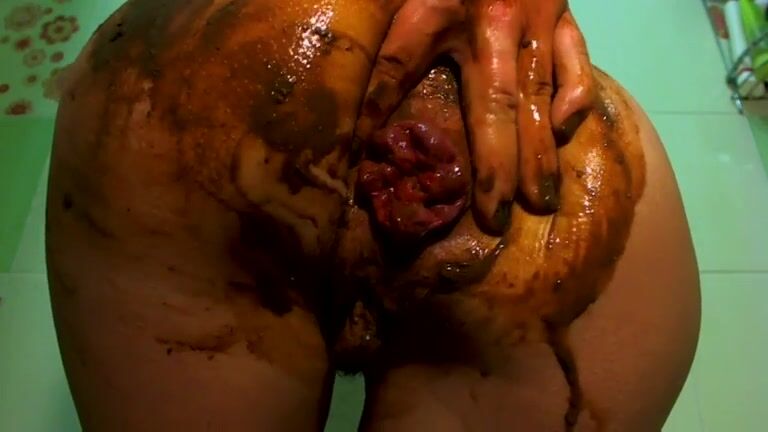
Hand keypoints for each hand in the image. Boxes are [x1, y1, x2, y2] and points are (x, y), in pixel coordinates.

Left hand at [356, 0, 594, 233]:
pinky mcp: (564, 14)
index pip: (399, 69)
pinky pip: (577, 61)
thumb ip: (376, 30)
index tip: (362, 169)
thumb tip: (347, 91)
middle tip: (495, 220)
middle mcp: (494, 22)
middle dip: (495, 167)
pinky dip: (575, 97)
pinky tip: (564, 129)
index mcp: (439, 9)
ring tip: (541, 201)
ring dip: (540, 152)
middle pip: (492, 106)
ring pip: (539, 95)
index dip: (376, 117)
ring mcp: (537, 19)